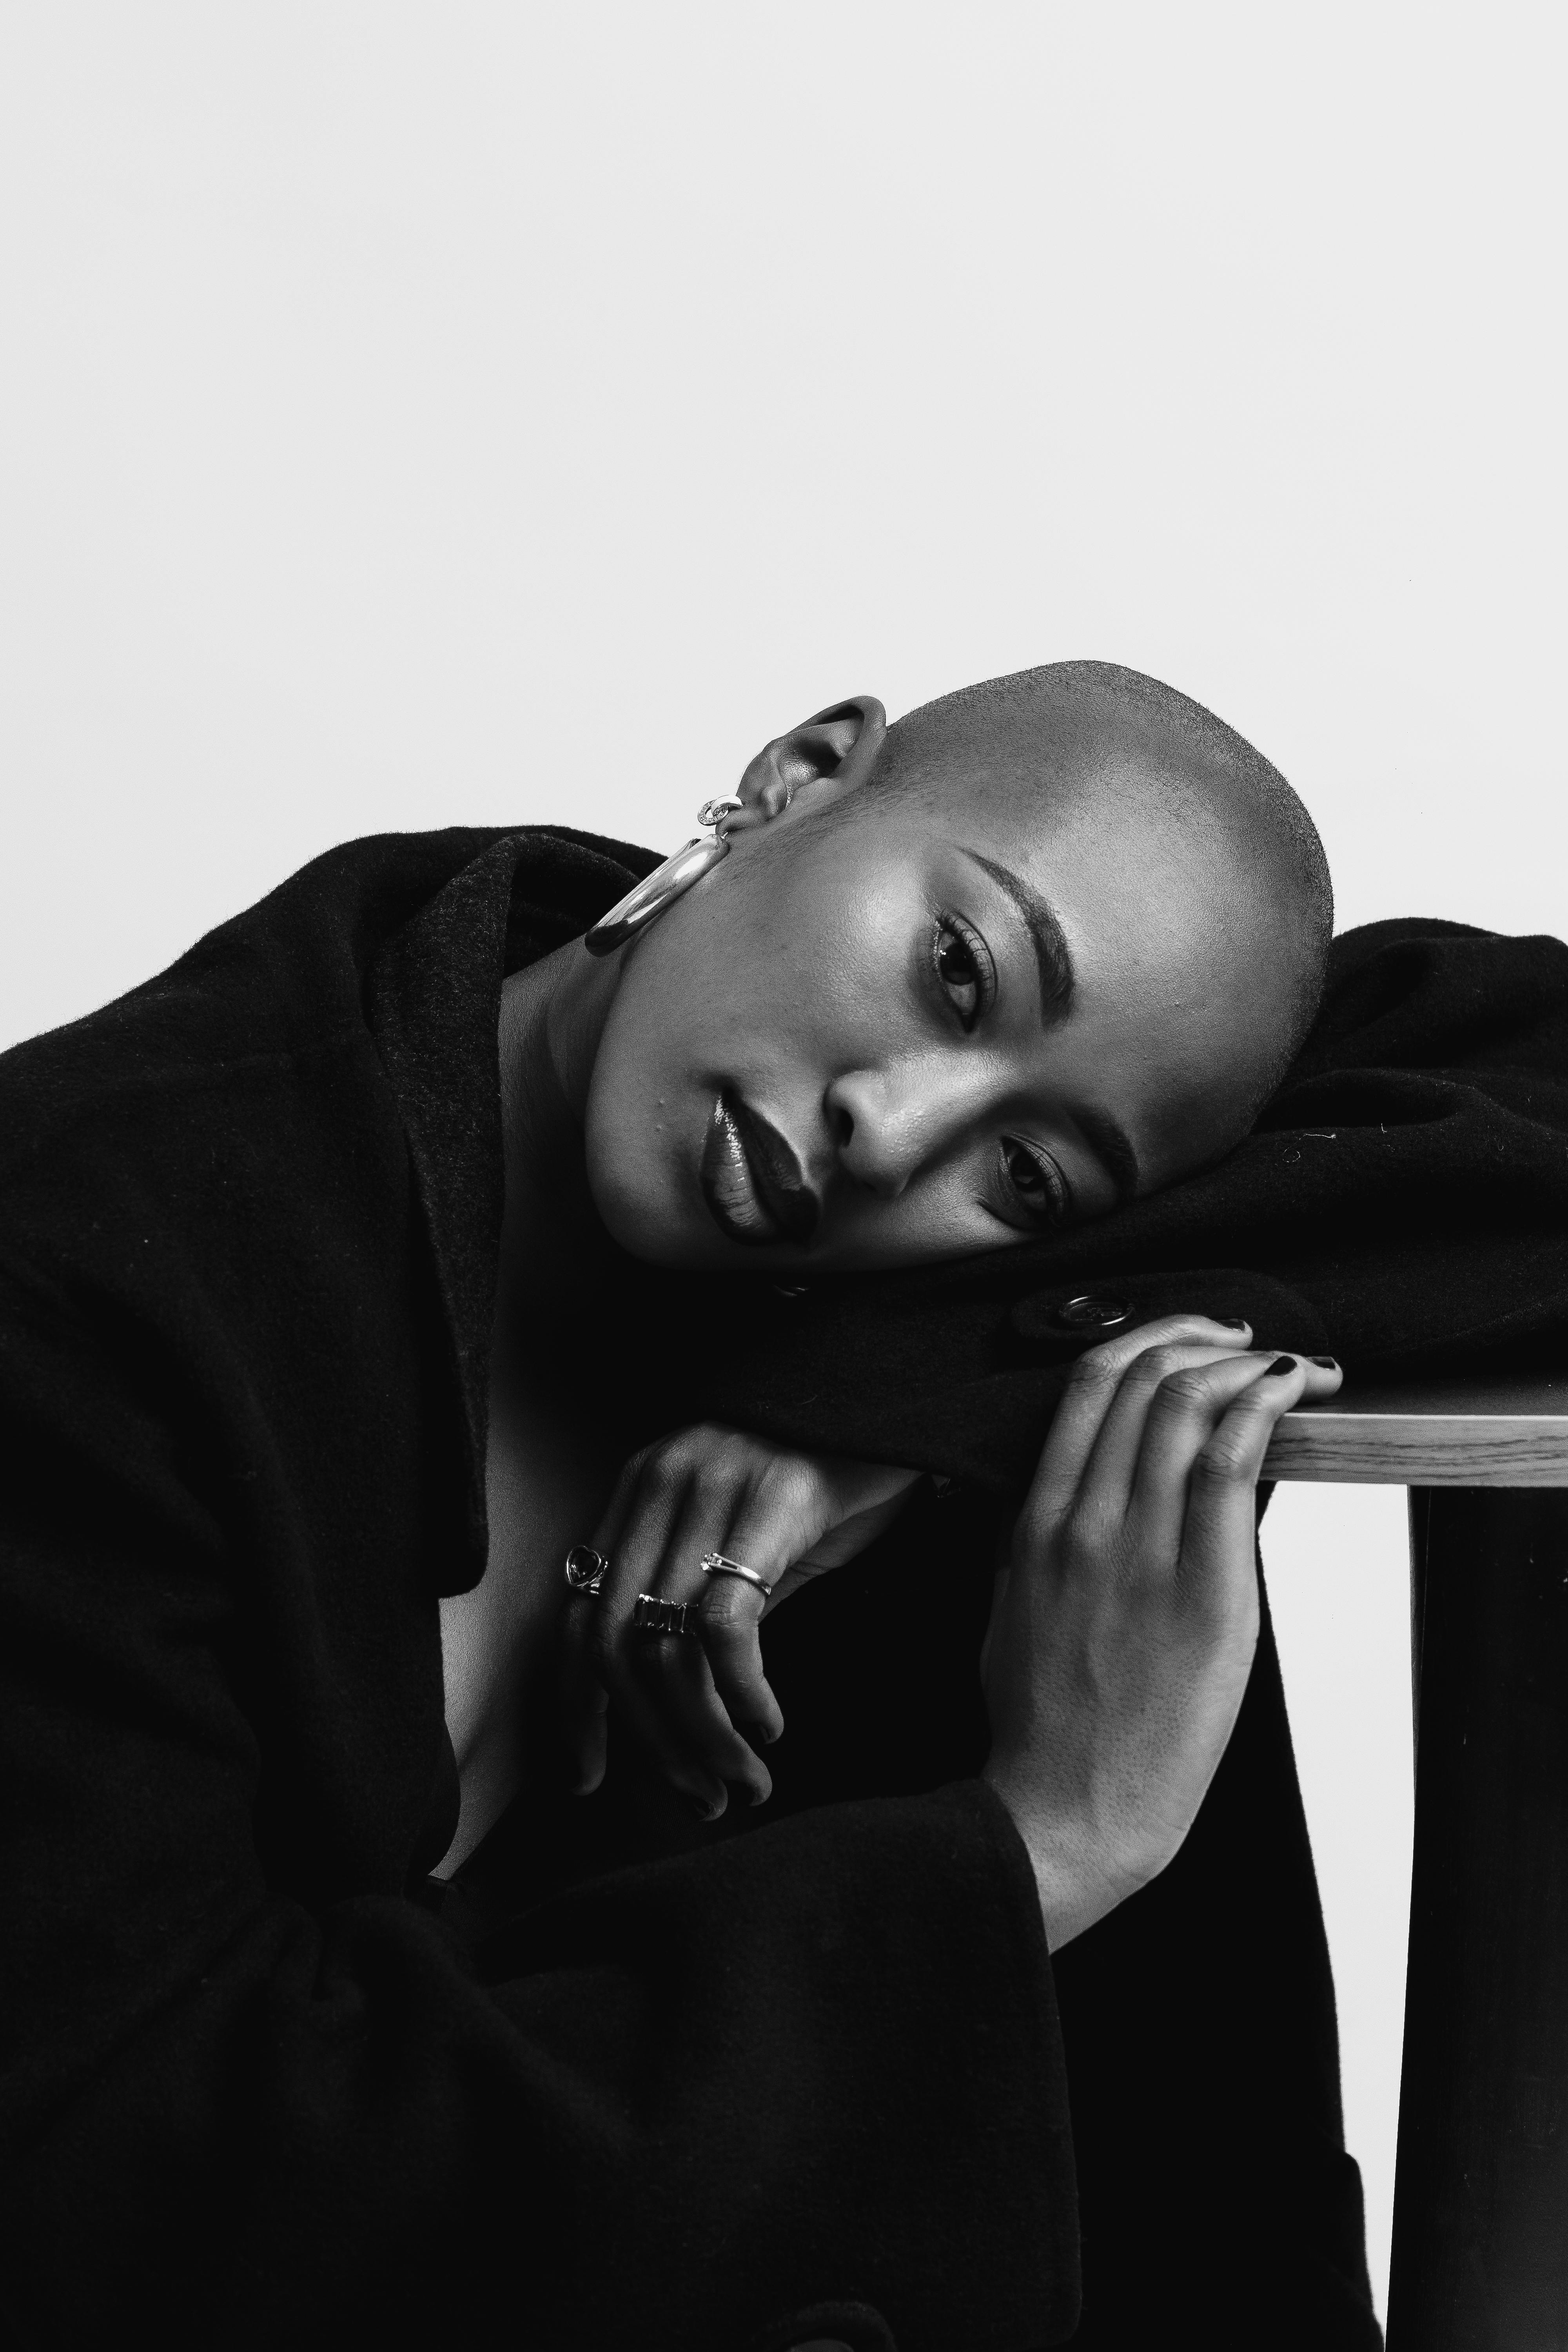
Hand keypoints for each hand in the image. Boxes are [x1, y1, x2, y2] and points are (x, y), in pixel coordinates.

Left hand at [561, 1424, 920, 1814]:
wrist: (898, 1405)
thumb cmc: (830, 1482)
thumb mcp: (750, 1543)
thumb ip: (703, 1607)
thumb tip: (676, 1713)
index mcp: (640, 1490)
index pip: (576, 1615)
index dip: (576, 1707)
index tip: (590, 1778)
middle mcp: (661, 1482)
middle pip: (614, 1641)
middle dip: (648, 1739)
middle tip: (696, 1799)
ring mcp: (713, 1483)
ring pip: (668, 1644)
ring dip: (702, 1736)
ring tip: (742, 1784)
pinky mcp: (773, 1496)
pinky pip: (727, 1624)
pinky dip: (742, 1693)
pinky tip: (768, 1725)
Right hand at [981, 1314, 1341, 1950]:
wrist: (1063, 1810)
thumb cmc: (1041, 1722)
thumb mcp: (1012, 1604)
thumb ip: (1040, 1537)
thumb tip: (1075, 1489)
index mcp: (1036, 1524)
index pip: (1089, 1387)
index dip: (1149, 1337)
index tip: (1193, 1337)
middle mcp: (1085, 1522)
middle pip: (1143, 1378)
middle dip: (1204, 1337)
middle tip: (1247, 1339)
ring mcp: (1141, 1554)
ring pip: (1188, 1406)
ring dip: (1248, 1364)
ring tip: (1287, 1364)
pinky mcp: (1204, 1595)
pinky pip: (1228, 1468)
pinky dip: (1263, 1408)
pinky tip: (1291, 1391)